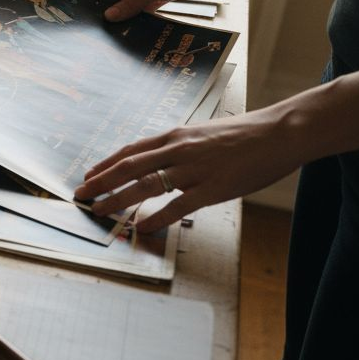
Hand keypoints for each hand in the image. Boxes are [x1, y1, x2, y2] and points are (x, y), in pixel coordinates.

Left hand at [74, 108, 306, 232]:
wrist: (278, 133)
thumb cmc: (242, 135)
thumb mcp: (202, 134)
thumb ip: (178, 146)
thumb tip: (157, 159)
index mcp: (174, 136)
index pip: (130, 151)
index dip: (105, 164)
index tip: (88, 175)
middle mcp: (178, 149)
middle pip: (128, 167)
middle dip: (101, 182)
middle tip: (81, 195)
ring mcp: (194, 169)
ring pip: (146, 185)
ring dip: (119, 199)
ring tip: (100, 211)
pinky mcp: (213, 188)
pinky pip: (178, 206)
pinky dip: (157, 217)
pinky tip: (142, 226)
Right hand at [91, 0, 231, 20]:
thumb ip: (130, 5)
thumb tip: (108, 17)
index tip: (79, 14)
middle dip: (105, 11)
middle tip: (95, 31)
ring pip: (126, 4)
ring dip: (124, 17)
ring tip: (113, 36)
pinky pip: (141, 9)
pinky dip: (138, 18)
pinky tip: (133, 33)